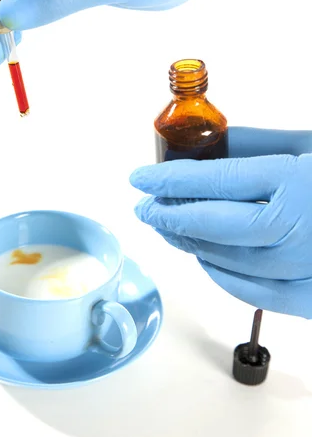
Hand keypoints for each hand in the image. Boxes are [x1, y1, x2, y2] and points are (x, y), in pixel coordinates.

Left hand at [130, 127, 311, 318]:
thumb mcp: (310, 144)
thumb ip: (261, 144)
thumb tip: (212, 145)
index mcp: (299, 182)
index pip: (215, 181)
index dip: (170, 180)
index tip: (141, 179)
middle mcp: (298, 229)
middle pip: (211, 225)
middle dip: (167, 215)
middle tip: (143, 208)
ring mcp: (305, 269)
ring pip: (225, 260)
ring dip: (188, 243)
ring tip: (168, 229)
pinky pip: (252, 292)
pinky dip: (220, 276)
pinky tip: (203, 259)